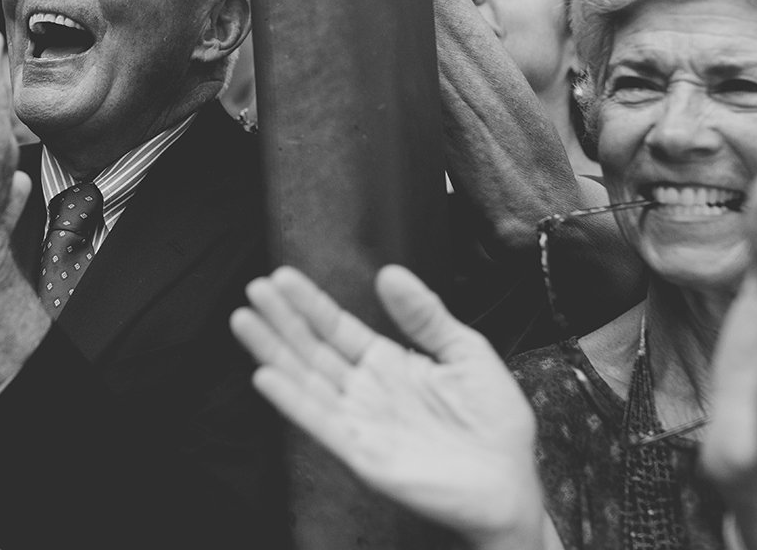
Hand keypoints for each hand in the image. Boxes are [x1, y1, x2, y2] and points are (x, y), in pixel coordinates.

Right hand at [231, 266, 543, 549]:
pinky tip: (266, 377)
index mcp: (387, 363)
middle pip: (312, 350)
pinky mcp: (364, 454)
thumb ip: (425, 315)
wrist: (511, 483)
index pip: (337, 328)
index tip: (281, 277)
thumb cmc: (494, 423)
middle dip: (282, 319)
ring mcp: (361, 422)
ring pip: (306, 381)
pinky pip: (321, 424)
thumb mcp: (465, 352)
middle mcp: (366, 391)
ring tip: (245, 321)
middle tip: (254, 288)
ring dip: (273, 352)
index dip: (308, 303)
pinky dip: (292, 401)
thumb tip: (389, 273)